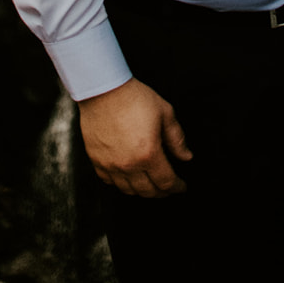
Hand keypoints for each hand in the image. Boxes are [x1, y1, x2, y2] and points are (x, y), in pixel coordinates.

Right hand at [78, 77, 192, 197]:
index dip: (177, 187)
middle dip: (161, 192)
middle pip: (148, 191)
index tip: (181, 186)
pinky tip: (127, 176)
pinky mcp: (96, 160)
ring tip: (149, 184)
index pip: (166, 182)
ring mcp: (110, 165)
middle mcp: (129, 164)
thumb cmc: (134, 98)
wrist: (103, 90)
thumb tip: (186, 156)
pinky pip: (109, 182)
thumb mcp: (164, 112)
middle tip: (167, 188)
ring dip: (142, 190)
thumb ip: (177, 138)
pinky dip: (121, 183)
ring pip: (128, 190)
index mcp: (148, 154)